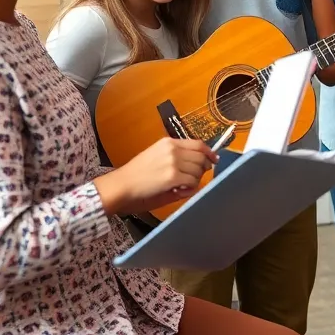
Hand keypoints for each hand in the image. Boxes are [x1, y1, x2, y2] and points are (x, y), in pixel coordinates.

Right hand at [95, 137, 217, 215]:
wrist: (120, 185)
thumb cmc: (136, 175)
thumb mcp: (157, 157)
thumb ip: (179, 159)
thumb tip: (201, 166)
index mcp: (168, 142)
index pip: (198, 144)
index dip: (209, 153)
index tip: (214, 160)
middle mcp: (173, 149)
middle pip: (201, 158)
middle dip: (201, 170)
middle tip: (190, 180)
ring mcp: (173, 162)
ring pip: (199, 171)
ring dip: (194, 181)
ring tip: (179, 186)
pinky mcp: (173, 176)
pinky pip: (193, 182)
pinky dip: (189, 189)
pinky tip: (177, 191)